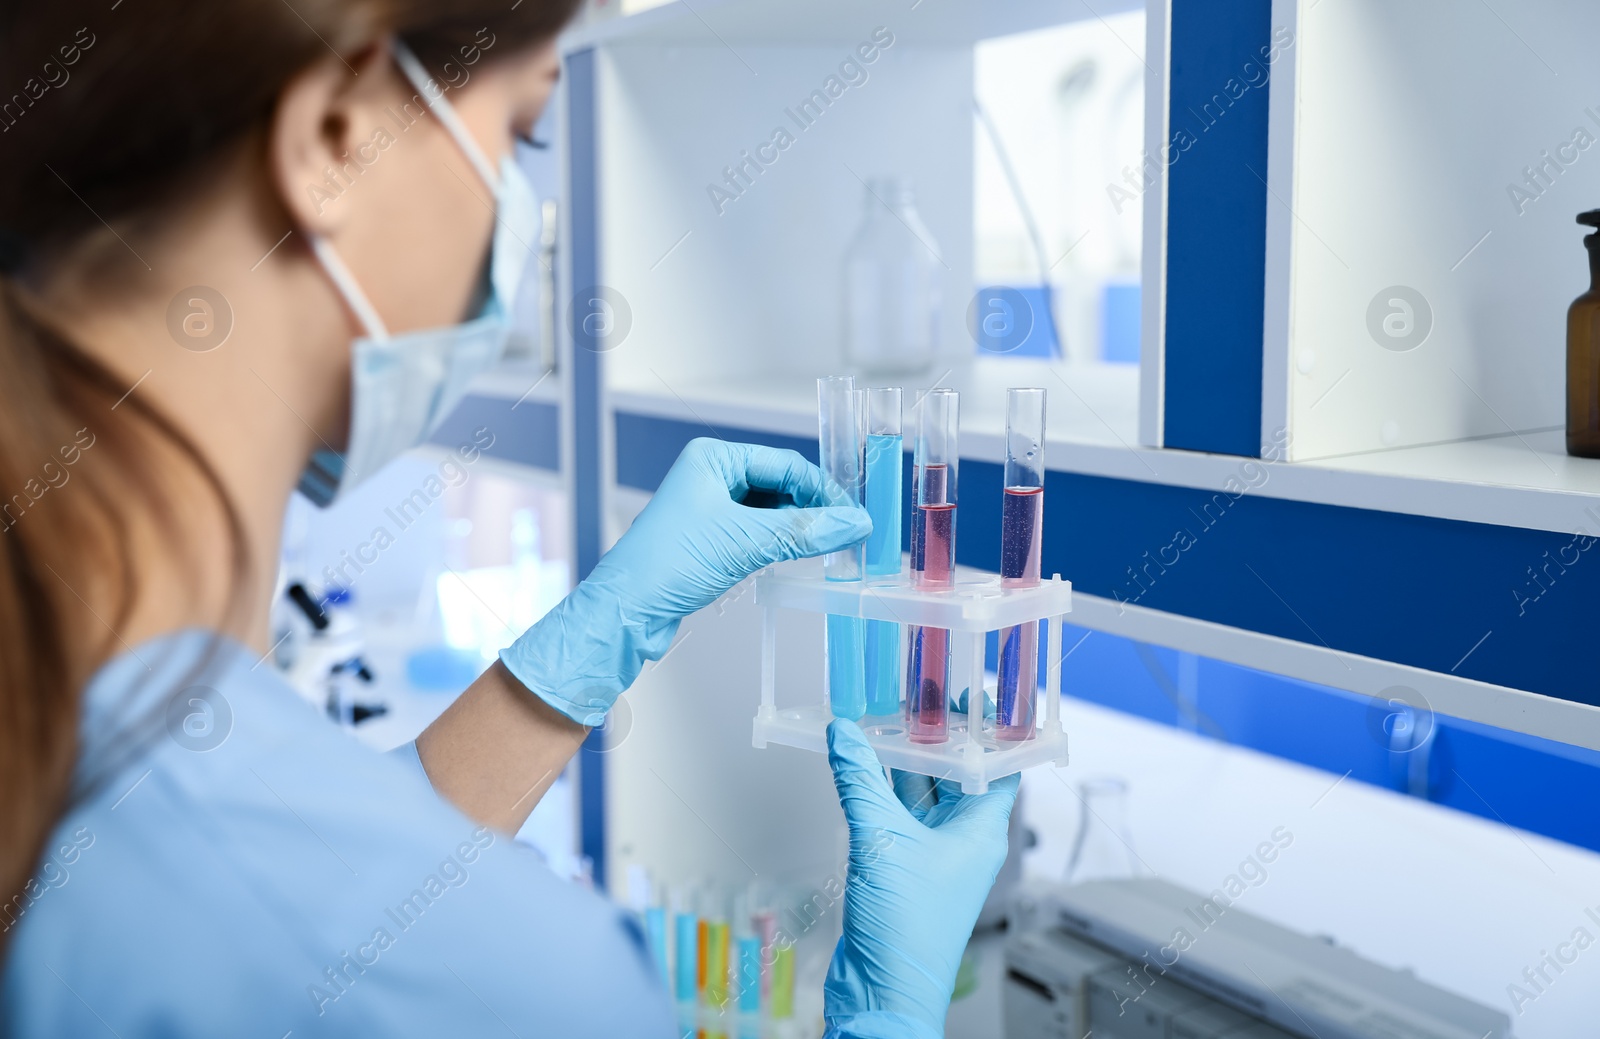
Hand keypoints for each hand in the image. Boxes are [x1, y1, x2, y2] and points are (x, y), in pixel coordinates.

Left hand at [500, 439, 870, 724]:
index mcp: (713, 458)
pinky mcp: (712, 538)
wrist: (626, 611)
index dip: (823, 490)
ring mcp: (710, 507)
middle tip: (846, 533)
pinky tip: (798, 557)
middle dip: (813, 509)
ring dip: (798, 528)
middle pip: (780, 486)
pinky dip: (780, 543)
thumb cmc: (666, 565)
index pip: (784, 464)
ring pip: (771, 511)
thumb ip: (804, 531)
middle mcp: (711, 476)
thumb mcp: (745, 542)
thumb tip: (853, 523)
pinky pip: (758, 532)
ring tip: (827, 547)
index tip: (853, 515)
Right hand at [822, 720, 1019, 1038]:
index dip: (992, 732)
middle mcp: (961, 841)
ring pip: (922, 794)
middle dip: (936, 738)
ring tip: (886, 719)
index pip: (1000, 769)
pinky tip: (860, 765)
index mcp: (981, 832)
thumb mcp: (881, 840)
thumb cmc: (906, 932)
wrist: (883, 992)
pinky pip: (895, 816)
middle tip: (918, 697)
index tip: (975, 697)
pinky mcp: (901, 868)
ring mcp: (931, 855)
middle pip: (957, 776)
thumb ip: (860, 781)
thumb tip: (845, 734)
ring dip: (904, 762)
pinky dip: (880, 789)